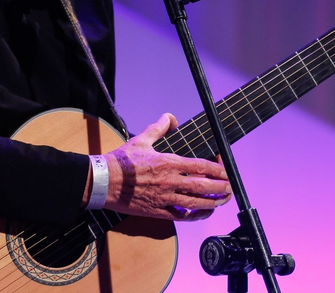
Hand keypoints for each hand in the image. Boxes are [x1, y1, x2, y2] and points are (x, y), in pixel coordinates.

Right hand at [103, 113, 231, 220]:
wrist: (104, 182)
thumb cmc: (122, 161)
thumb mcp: (141, 139)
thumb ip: (159, 127)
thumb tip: (171, 117)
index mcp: (168, 163)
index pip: (200, 166)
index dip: (217, 168)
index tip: (225, 169)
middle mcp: (169, 182)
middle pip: (203, 187)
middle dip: (221, 187)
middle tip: (231, 186)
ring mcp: (165, 199)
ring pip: (196, 203)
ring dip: (213, 202)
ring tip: (224, 200)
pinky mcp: (158, 211)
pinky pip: (182, 217)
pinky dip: (196, 215)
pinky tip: (203, 212)